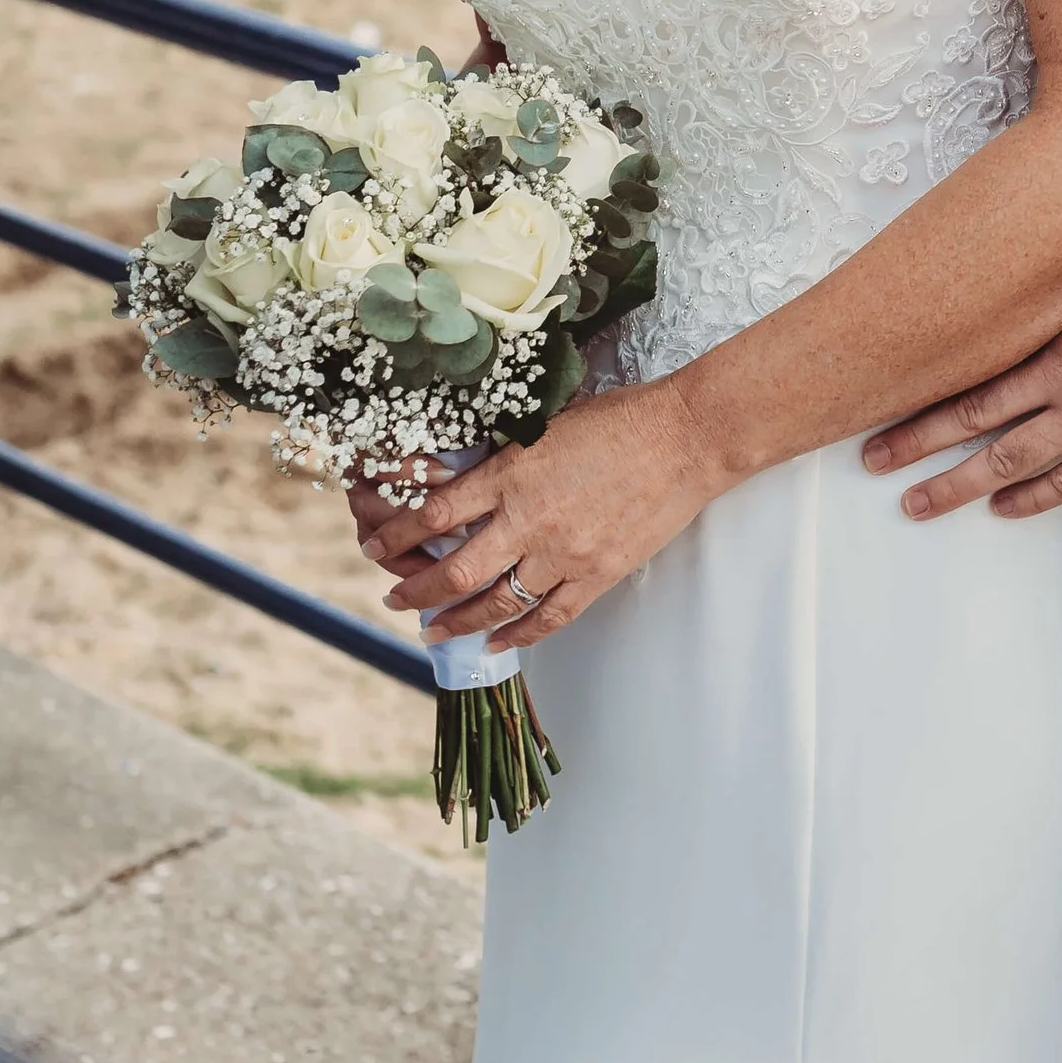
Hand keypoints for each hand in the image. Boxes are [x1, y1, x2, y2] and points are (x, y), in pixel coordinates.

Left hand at [376, 378, 725, 641]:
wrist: (686, 438)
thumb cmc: (620, 419)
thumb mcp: (546, 424)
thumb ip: (505, 459)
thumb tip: (465, 478)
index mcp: (511, 474)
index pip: (434, 514)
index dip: (396, 536)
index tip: (375, 546)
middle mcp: (529, 519)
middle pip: (454, 571)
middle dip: (416, 591)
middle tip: (395, 600)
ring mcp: (564, 553)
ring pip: (496, 603)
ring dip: (457, 621)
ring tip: (433, 631)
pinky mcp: (597, 574)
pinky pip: (548, 618)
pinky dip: (517, 635)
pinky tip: (496, 642)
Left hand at [861, 236, 1061, 518]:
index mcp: (1050, 335)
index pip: (971, 366)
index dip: (923, 387)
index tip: (880, 397)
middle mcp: (1058, 385)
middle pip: (972, 420)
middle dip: (917, 443)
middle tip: (874, 460)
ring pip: (1008, 462)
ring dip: (958, 486)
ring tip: (918, 503)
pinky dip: (1032, 500)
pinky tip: (1004, 510)